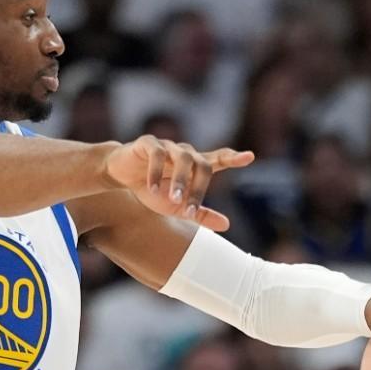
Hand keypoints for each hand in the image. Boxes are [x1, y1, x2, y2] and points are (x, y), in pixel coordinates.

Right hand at [103, 135, 253, 230]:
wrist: (121, 175)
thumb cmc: (154, 190)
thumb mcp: (178, 207)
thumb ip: (202, 214)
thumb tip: (228, 225)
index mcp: (194, 166)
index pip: (218, 159)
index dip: (233, 157)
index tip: (249, 156)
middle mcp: (184, 153)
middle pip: (202, 165)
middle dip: (199, 189)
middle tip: (190, 211)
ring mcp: (167, 146)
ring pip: (182, 157)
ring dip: (180, 180)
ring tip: (173, 200)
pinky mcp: (148, 144)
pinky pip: (156, 154)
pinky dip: (155, 172)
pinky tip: (152, 189)